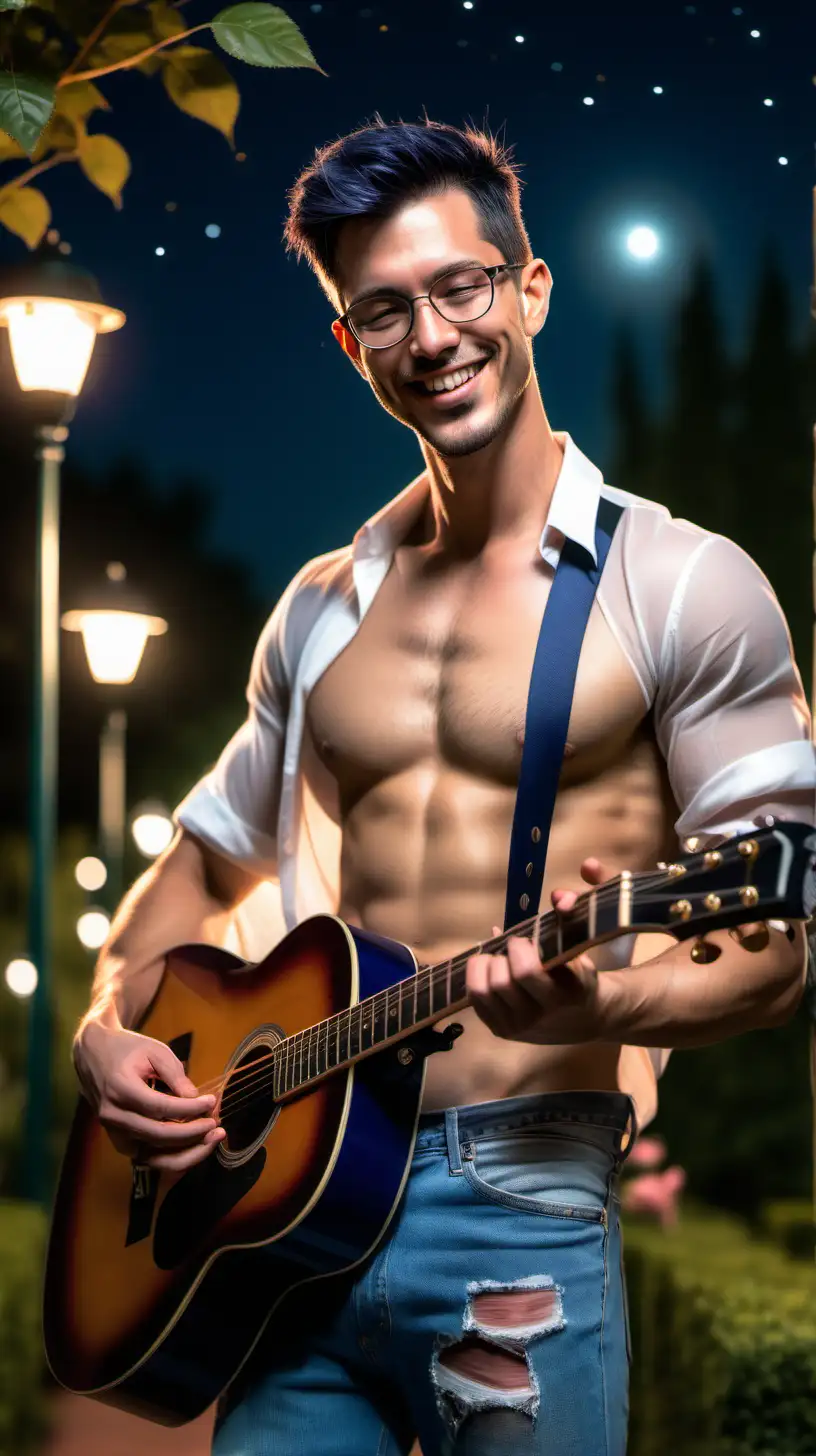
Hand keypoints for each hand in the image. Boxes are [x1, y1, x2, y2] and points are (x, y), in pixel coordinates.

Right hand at [74, 1019, 225, 1171]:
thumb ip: (175, 1075)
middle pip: (158, 1136)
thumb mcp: (154, 1051)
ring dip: (187, 1154)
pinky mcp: (121, 1143)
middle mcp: (114, 1116)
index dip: (189, 1109)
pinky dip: (174, 1158)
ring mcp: (115, 1134)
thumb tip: (195, 1099)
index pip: (159, 1108)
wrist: (94, 1056)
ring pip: (154, 1157)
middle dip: (192, 1134)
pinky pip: (150, 1159)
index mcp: (119, 1089)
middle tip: (217, 1127)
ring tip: (212, 1141)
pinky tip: (196, 1148)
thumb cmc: (127, 1050)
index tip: (211, 1102)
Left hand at [466, 858, 612, 1043]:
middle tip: (512, 947)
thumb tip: (586, 865)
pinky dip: (476, 978)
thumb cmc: (583, 971)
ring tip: (498, 957)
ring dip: (485, 966)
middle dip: (501, 956)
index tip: (523, 939)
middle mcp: (542, 1015)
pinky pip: (475, 1002)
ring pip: (482, 992)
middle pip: (500, 980)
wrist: (589, 1018)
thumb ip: (587, 900)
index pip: (525, 971)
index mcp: (567, 993)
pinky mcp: (503, 1031)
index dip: (517, 947)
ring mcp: (520, 1027)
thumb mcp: (588, 938)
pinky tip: (490, 967)